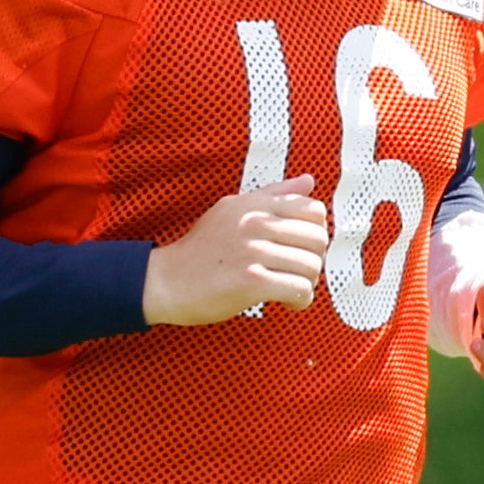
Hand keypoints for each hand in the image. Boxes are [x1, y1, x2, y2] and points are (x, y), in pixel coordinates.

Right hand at [145, 180, 330, 325]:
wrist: (165, 281)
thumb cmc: (199, 251)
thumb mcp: (232, 210)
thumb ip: (273, 195)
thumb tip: (308, 181)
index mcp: (254, 205)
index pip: (313, 211)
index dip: (315, 234)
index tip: (300, 250)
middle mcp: (255, 223)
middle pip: (317, 239)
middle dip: (314, 260)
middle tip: (296, 273)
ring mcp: (252, 251)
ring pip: (310, 267)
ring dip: (306, 284)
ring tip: (289, 289)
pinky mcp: (250, 280)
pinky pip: (298, 289)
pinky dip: (300, 300)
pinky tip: (287, 302)